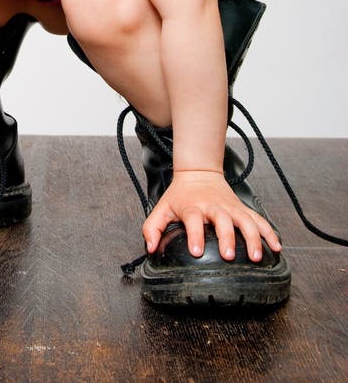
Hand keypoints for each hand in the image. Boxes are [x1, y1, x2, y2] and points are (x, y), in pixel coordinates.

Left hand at [142, 170, 281, 261]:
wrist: (198, 173)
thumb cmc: (180, 196)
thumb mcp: (162, 208)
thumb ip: (152, 228)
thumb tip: (151, 248)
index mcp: (193, 207)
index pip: (193, 219)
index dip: (195, 234)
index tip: (196, 250)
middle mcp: (214, 206)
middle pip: (223, 220)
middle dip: (227, 237)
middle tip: (230, 255)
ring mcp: (231, 208)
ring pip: (246, 221)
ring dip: (253, 238)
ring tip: (257, 257)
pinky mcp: (242, 209)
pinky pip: (260, 220)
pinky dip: (270, 233)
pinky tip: (277, 248)